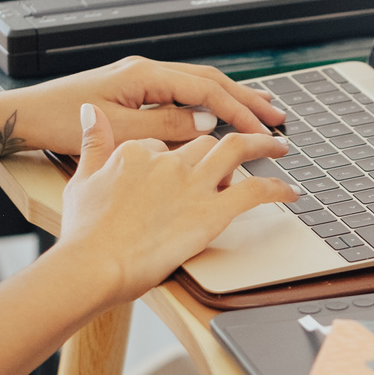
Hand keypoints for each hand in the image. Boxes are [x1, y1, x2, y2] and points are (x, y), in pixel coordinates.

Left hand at [0, 56, 288, 165]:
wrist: (23, 116)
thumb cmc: (59, 121)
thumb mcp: (119, 130)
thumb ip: (165, 125)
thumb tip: (206, 121)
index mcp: (144, 74)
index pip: (207, 89)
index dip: (239, 110)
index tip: (263, 129)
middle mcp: (145, 70)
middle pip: (209, 80)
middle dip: (246, 98)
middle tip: (278, 115)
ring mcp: (140, 78)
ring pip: (198, 85)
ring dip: (231, 98)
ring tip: (261, 110)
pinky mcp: (133, 91)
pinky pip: (182, 94)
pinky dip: (208, 103)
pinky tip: (219, 115)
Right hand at [55, 104, 296, 300]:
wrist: (94, 263)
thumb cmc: (86, 232)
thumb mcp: (83, 177)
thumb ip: (93, 142)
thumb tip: (89, 111)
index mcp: (137, 151)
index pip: (166, 145)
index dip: (176, 157)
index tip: (182, 169)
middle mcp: (169, 161)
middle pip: (203, 144)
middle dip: (222, 147)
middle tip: (244, 148)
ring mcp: (192, 184)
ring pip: (235, 150)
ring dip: (262, 144)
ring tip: (278, 145)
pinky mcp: (212, 211)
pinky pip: (255, 191)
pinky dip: (277, 187)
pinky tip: (290, 191)